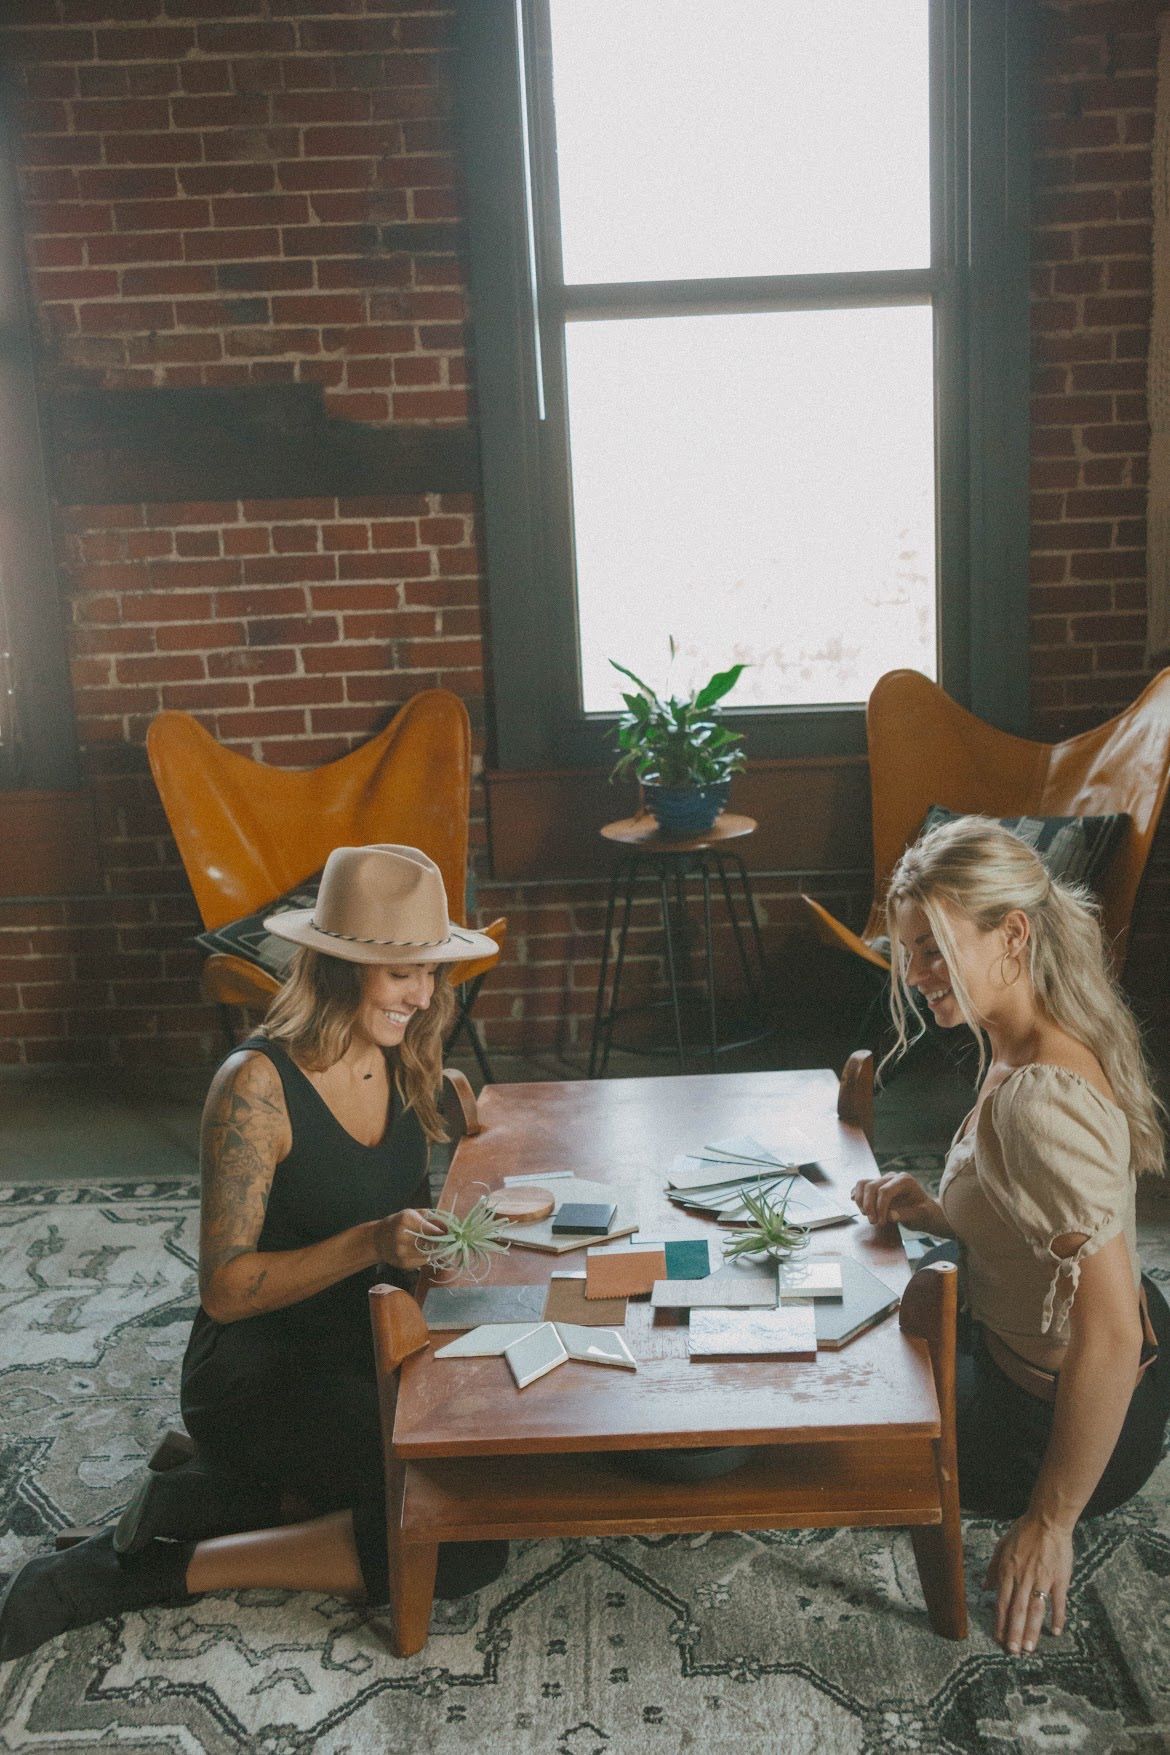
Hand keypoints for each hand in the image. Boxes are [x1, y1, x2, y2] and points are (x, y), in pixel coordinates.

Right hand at [376, 1207, 446, 1270]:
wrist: (378, 1240)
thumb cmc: (399, 1223)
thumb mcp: (413, 1214)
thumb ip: (431, 1218)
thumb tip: (450, 1227)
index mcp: (406, 1220)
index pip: (431, 1229)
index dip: (444, 1232)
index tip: (452, 1233)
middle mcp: (402, 1236)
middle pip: (432, 1242)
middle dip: (443, 1242)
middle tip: (450, 1240)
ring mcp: (402, 1252)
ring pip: (430, 1254)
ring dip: (437, 1251)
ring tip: (438, 1245)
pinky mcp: (403, 1264)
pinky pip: (423, 1262)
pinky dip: (428, 1257)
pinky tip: (425, 1251)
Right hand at [850, 1172, 937, 1230]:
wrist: (925, 1211)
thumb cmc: (924, 1213)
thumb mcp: (921, 1216)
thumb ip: (906, 1215)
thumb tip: (889, 1215)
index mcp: (905, 1180)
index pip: (884, 1191)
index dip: (879, 1207)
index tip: (880, 1222)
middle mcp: (892, 1177)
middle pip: (871, 1186)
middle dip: (869, 1206)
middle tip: (873, 1222)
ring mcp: (883, 1180)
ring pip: (863, 1184)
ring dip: (861, 1201)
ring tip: (866, 1215)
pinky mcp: (877, 1186)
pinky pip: (861, 1186)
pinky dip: (857, 1196)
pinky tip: (858, 1205)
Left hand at [984, 1514, 1072, 1652]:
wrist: (1048, 1520)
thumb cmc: (1024, 1531)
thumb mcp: (1001, 1546)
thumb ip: (993, 1568)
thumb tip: (984, 1587)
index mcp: (1008, 1571)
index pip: (1002, 1602)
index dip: (1000, 1622)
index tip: (999, 1639)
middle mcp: (1023, 1578)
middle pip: (1017, 1610)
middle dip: (1014, 1633)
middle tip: (1013, 1652)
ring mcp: (1042, 1579)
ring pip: (1035, 1609)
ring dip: (1031, 1630)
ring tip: (1029, 1648)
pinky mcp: (1059, 1579)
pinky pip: (1058, 1602)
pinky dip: (1057, 1617)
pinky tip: (1055, 1631)